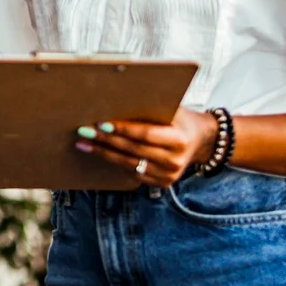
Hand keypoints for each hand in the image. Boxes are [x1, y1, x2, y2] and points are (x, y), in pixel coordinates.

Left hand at [74, 106, 217, 183]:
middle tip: (84, 132)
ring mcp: (169, 175)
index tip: (101, 123)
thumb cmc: (180, 119)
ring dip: (104, 154)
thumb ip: (149, 109)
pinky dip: (115, 163)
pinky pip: (133, 174)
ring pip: (129, 164)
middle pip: (133, 150)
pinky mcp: (163, 183)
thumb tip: (114, 102)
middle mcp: (175, 160)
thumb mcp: (171, 110)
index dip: (122, 129)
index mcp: (179, 139)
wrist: (201, 140)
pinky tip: (100, 154)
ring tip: (84, 144)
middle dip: (106, 141)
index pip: (145, 134)